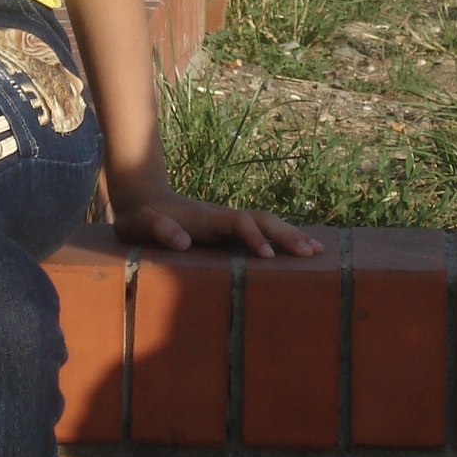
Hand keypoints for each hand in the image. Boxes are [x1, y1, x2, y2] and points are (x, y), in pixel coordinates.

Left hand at [110, 185, 323, 259]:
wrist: (142, 200)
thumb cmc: (139, 218)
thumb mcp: (139, 225)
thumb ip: (158, 228)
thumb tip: (184, 241)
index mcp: (204, 219)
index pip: (237, 223)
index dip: (253, 237)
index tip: (267, 256)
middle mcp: (221, 216)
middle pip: (261, 220)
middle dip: (286, 235)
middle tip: (312, 253)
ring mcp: (226, 220)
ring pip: (265, 223)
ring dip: (290, 235)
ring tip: (317, 250)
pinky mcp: (228, 227)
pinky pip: (260, 229)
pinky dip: (281, 237)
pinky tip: (297, 247)